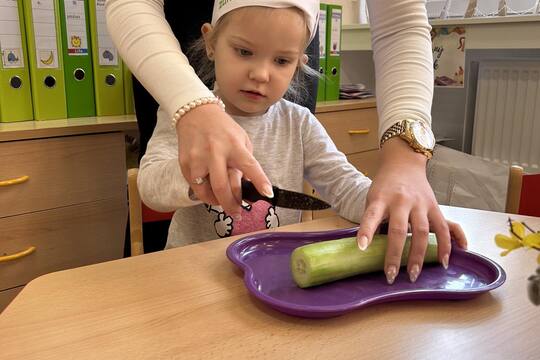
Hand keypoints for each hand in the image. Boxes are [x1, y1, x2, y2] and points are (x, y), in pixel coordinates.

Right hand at [176, 103, 272, 216]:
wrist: (195, 114)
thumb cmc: (222, 129)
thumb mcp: (241, 140)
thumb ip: (246, 162)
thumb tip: (249, 187)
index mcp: (233, 144)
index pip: (249, 165)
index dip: (260, 181)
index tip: (267, 195)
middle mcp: (215, 152)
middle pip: (222, 187)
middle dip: (232, 205)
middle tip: (237, 213)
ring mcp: (197, 158)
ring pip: (207, 191)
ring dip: (217, 201)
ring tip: (223, 201)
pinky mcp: (185, 164)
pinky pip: (196, 187)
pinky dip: (205, 193)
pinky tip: (210, 190)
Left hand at [356, 138, 467, 283]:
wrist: (403, 164)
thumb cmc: (384, 186)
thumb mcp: (372, 198)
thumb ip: (372, 220)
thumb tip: (368, 248)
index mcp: (381, 198)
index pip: (371, 215)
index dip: (366, 231)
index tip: (361, 248)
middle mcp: (401, 200)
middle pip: (399, 230)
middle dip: (395, 255)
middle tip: (391, 276)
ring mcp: (420, 203)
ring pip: (422, 232)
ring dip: (419, 256)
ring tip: (414, 275)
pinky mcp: (435, 206)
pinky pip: (443, 228)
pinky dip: (446, 246)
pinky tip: (444, 262)